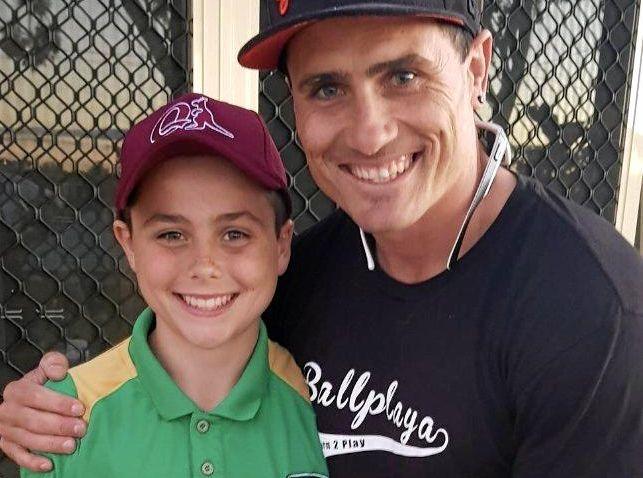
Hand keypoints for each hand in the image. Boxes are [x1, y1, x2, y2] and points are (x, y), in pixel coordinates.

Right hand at [0, 352, 86, 471]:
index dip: (58, 403)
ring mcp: (5, 430)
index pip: (36, 396)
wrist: (25, 400)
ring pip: (27, 439)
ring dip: (51, 444)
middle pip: (33, 421)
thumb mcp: (47, 368)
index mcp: (17, 390)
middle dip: (59, 426)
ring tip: (71, 445)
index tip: (79, 408)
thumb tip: (59, 371)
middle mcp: (7, 410)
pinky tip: (49, 464)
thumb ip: (53, 363)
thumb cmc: (42, 384)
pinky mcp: (7, 445)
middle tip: (81, 429)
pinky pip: (18, 456)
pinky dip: (33, 462)